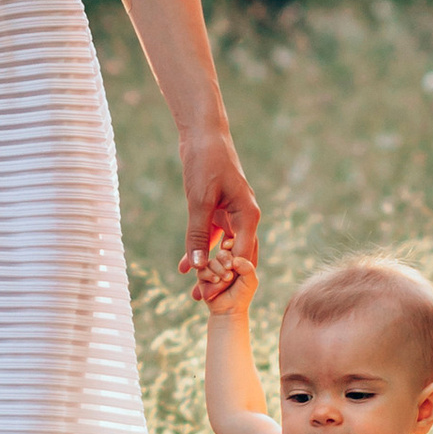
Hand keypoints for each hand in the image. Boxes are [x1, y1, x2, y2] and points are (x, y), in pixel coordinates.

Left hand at [178, 126, 259, 281]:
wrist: (202, 134)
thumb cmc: (206, 161)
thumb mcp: (199, 200)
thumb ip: (197, 233)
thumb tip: (196, 265)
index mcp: (248, 215)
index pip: (242, 255)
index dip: (227, 277)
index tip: (212, 294)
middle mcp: (244, 217)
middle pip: (235, 257)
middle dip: (220, 279)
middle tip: (203, 299)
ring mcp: (232, 215)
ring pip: (222, 250)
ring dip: (208, 269)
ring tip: (194, 291)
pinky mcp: (218, 212)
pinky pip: (211, 238)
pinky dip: (199, 251)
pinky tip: (184, 267)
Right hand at [193, 232, 257, 315]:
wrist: (229, 310)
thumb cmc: (241, 294)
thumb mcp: (250, 280)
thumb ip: (247, 267)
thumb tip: (234, 259)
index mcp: (237, 259)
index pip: (233, 246)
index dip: (231, 244)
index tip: (229, 246)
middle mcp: (224, 261)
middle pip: (222, 253)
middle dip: (225, 259)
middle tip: (230, 269)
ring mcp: (212, 267)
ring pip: (212, 261)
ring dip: (219, 270)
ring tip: (226, 280)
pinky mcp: (203, 275)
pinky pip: (202, 270)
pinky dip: (210, 275)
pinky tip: (216, 281)